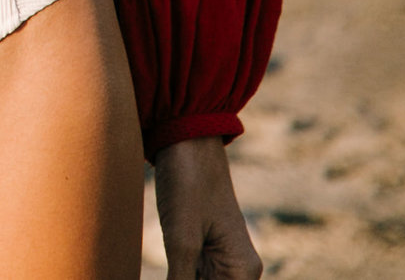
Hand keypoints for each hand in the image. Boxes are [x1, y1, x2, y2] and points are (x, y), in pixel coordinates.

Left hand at [155, 137, 261, 279]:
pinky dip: (173, 279)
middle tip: (166, 273)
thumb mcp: (181, 237)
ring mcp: (218, 261)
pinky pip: (187, 278)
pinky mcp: (198, 250)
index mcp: (242, 271)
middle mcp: (237, 270)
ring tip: (166, 264)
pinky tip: (161, 273)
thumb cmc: (188, 182)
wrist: (185, 138)